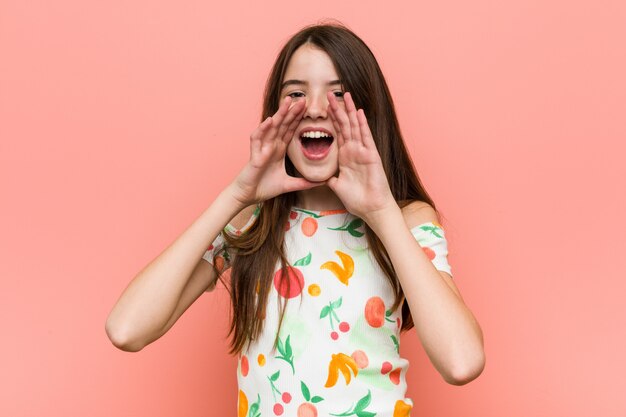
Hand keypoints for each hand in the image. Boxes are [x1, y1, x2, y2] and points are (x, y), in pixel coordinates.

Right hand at [229, 96, 325, 206]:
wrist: (248, 196)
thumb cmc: (264, 188)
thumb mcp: (289, 185)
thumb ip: (305, 182)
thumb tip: (322, 182)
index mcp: (279, 150)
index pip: (290, 130)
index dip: (298, 119)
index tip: (309, 109)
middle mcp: (271, 146)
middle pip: (283, 124)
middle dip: (293, 111)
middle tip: (303, 99)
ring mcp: (262, 148)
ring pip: (272, 127)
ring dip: (280, 114)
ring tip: (288, 102)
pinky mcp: (254, 155)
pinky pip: (257, 138)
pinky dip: (263, 129)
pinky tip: (270, 120)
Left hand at [325, 91, 397, 220]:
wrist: (371, 209)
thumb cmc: (357, 200)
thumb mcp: (338, 186)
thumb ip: (331, 178)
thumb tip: (322, 177)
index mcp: (345, 156)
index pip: (337, 133)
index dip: (331, 119)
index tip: (323, 106)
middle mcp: (354, 151)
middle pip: (344, 125)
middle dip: (337, 109)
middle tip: (329, 94)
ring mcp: (363, 152)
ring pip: (355, 127)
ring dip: (349, 111)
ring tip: (344, 95)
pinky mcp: (371, 156)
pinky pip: (366, 137)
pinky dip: (362, 124)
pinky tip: (359, 112)